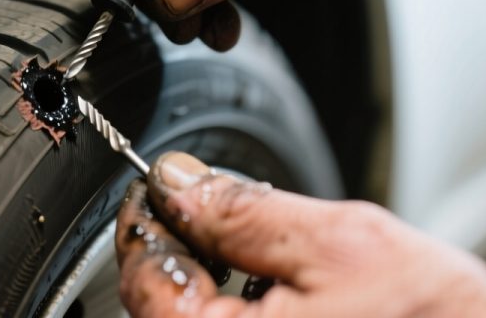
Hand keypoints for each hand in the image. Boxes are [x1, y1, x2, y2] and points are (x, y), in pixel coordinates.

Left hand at [115, 152, 485, 316]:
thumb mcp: (341, 246)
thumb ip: (246, 212)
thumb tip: (180, 180)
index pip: (144, 280)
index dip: (146, 220)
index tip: (157, 185)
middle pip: (160, 304)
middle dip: (176, 242)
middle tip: (198, 200)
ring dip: (202, 270)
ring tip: (238, 236)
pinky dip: (229, 300)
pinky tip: (260, 280)